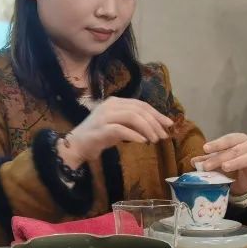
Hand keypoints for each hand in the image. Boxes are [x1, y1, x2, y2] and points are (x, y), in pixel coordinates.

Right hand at [58, 97, 174, 167]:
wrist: (77, 145)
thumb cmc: (100, 136)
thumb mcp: (121, 126)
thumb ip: (135, 123)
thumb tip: (157, 127)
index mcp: (116, 102)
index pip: (141, 104)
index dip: (157, 113)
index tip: (168, 124)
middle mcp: (110, 105)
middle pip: (139, 109)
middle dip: (155, 122)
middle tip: (164, 135)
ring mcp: (105, 116)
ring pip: (132, 117)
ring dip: (147, 128)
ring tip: (155, 140)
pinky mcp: (101, 129)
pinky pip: (121, 130)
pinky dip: (134, 135)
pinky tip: (143, 142)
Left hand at [194, 133, 246, 194]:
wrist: (243, 178)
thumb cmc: (231, 164)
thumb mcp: (218, 162)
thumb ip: (207, 160)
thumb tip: (193, 161)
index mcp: (238, 139)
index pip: (227, 140)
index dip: (216, 144)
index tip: (205, 149)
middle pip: (234, 150)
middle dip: (219, 158)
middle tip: (206, 166)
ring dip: (236, 162)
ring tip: (225, 167)